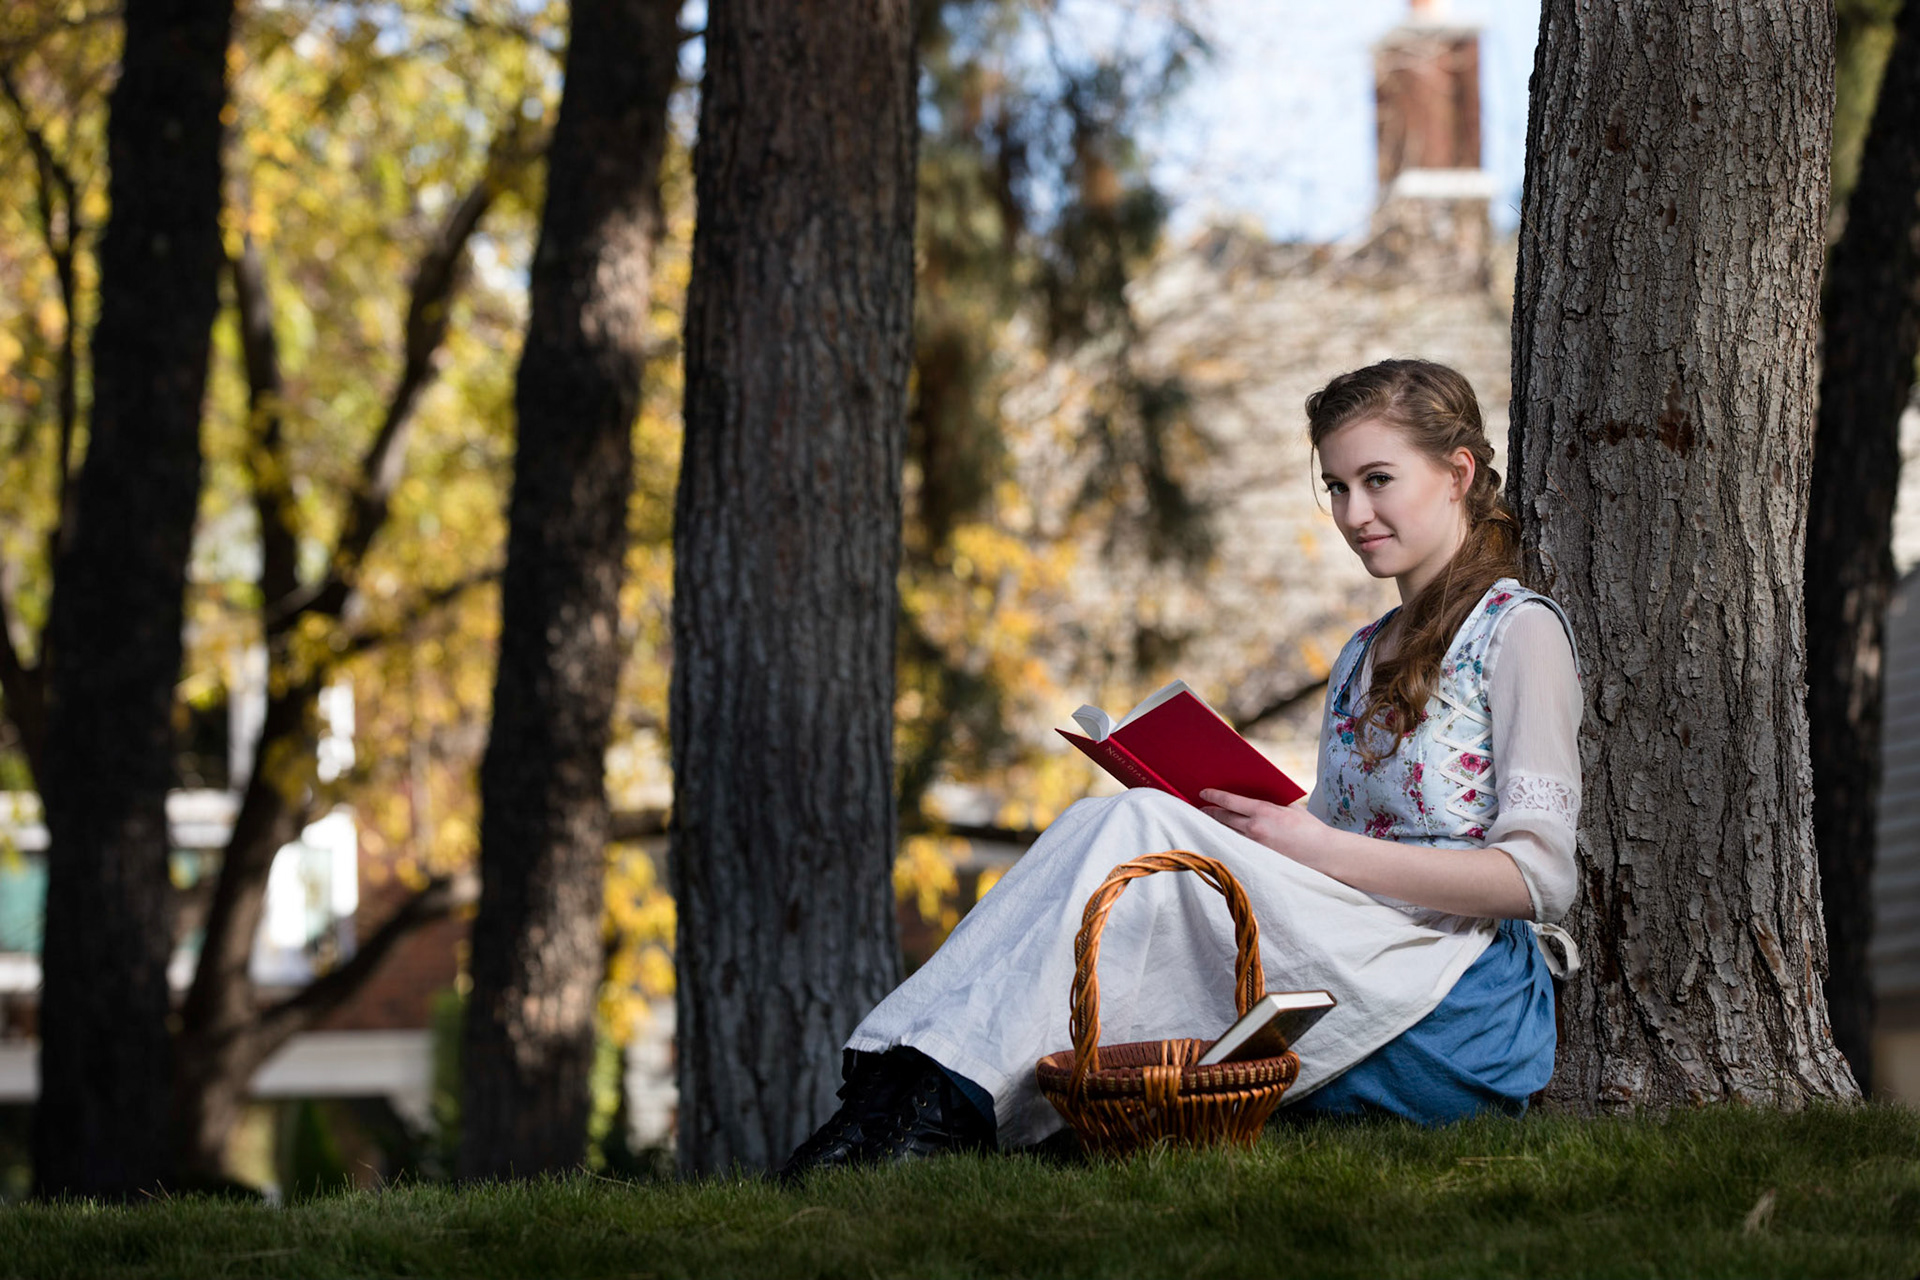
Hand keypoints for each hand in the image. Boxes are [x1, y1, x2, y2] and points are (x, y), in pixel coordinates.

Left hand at [1198, 788, 1328, 868]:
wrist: (1322, 853)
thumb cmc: (1308, 827)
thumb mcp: (1289, 807)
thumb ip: (1269, 802)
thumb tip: (1250, 798)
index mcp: (1263, 811)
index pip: (1229, 801)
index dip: (1213, 796)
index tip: (1203, 793)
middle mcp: (1255, 829)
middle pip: (1223, 819)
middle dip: (1210, 812)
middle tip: (1200, 808)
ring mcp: (1255, 846)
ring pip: (1227, 834)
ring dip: (1215, 828)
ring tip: (1206, 822)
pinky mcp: (1258, 858)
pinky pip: (1238, 847)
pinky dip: (1228, 840)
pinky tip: (1222, 838)